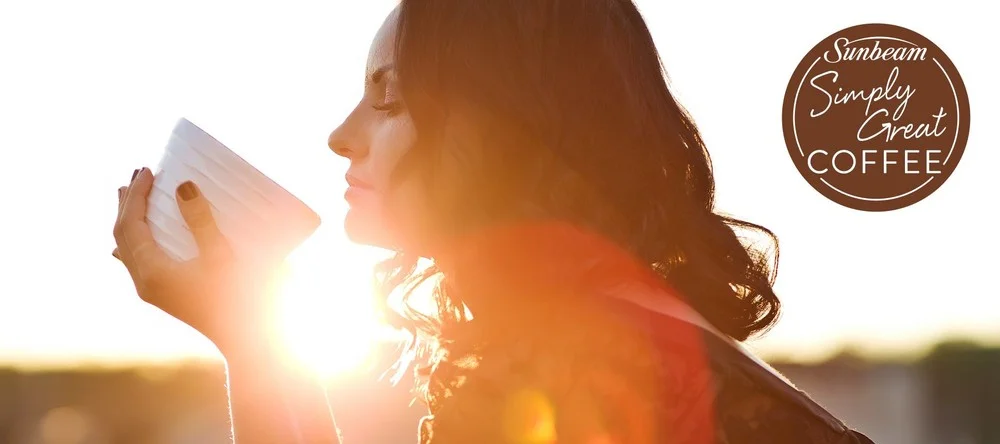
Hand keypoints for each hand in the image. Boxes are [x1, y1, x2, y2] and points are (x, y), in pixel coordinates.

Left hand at [112, 167, 282, 355]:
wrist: (246, 339)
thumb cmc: (241, 297)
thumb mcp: (223, 255)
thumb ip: (201, 221)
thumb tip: (182, 185)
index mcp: (153, 273)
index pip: (132, 225)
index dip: (137, 195)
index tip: (148, 170)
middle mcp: (144, 282)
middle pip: (123, 235)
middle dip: (128, 202)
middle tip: (138, 173)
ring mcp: (151, 291)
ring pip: (125, 249)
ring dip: (127, 219)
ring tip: (128, 195)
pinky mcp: (162, 296)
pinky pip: (134, 264)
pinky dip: (130, 244)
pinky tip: (122, 247)